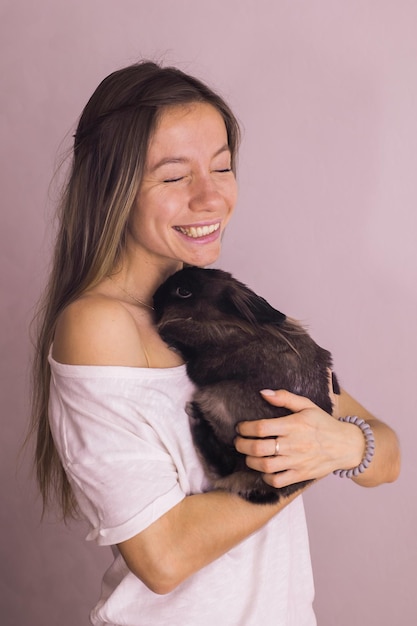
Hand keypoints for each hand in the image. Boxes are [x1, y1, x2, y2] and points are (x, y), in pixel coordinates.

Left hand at [234, 389, 363, 489]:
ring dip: (250, 461)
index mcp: (293, 425)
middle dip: (242, 445)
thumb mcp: (307, 405)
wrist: (346, 445)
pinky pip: (277, 480)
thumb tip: (263, 392)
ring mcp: (297, 462)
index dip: (245, 428)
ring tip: (248, 455)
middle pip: (258, 448)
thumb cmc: (324, 423)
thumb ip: (285, 398)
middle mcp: (293, 444)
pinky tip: (263, 470)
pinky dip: (266, 476)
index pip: (261, 428)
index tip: (240, 428)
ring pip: (264, 466)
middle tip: (238, 442)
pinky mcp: (301, 475)